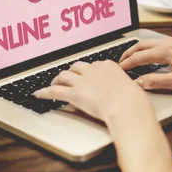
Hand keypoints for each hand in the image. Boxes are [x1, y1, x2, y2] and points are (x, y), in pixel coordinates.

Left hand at [34, 61, 154, 123]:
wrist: (127, 106)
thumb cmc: (133, 101)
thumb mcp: (131, 88)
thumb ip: (123, 87)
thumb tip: (124, 92)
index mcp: (108, 66)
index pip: (93, 65)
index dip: (87, 71)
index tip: (86, 76)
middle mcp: (93, 70)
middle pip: (76, 67)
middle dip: (71, 72)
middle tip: (68, 78)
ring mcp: (82, 81)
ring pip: (64, 75)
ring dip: (57, 80)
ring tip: (53, 84)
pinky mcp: (74, 93)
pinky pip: (55, 91)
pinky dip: (44, 92)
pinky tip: (39, 94)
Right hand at [119, 38, 171, 90]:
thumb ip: (156, 81)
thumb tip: (138, 82)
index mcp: (165, 51)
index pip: (139, 57)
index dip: (126, 64)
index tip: (118, 70)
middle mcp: (168, 43)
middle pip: (141, 45)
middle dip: (128, 53)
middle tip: (119, 62)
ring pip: (150, 42)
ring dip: (138, 49)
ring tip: (131, 58)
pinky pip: (159, 42)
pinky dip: (148, 48)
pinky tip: (152, 55)